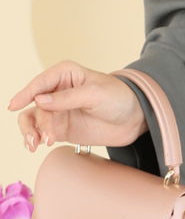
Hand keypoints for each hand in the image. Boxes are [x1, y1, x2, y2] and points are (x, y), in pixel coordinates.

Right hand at [8, 59, 147, 152]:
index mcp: (65, 74)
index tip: (15, 105)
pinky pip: (40, 133)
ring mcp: (57, 111)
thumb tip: (39, 101)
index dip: (26, 93)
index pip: (40, 82)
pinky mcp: (60, 129)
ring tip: (37, 144)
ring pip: (32, 120)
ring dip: (30, 131)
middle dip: (33, 121)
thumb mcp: (95, 94)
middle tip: (37, 137)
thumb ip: (67, 98)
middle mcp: (57, 91)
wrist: (135, 119)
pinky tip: (41, 145)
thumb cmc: (118, 97)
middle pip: (32, 104)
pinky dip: (37, 139)